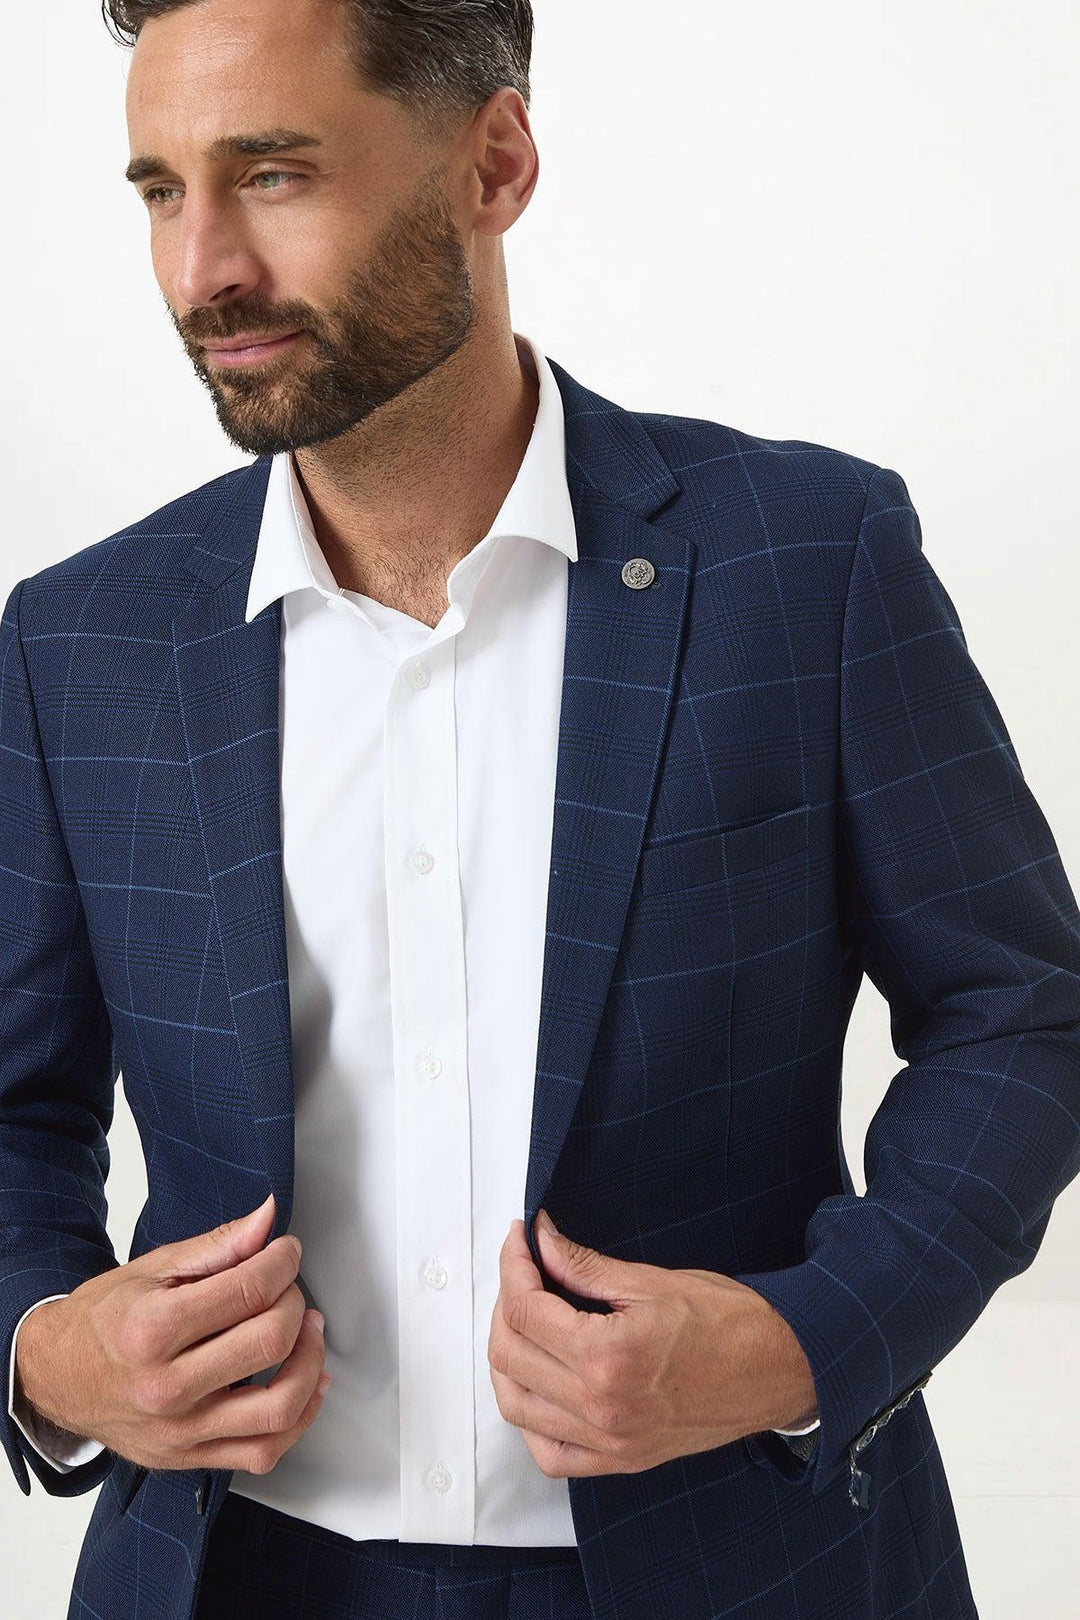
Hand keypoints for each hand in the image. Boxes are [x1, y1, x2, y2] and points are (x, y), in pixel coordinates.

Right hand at [14, 1193, 329, 1474]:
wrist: (56, 1375)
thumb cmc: (103, 1320)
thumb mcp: (153, 1269)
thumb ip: (218, 1246)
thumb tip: (267, 1220)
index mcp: (153, 1329)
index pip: (248, 1291)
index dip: (282, 1263)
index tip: (286, 1252)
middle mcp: (165, 1387)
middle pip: (268, 1342)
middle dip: (295, 1303)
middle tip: (289, 1288)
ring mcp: (179, 1430)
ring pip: (279, 1407)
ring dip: (310, 1362)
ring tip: (308, 1333)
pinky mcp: (188, 1458)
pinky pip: (264, 1451)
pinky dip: (300, 1417)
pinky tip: (304, 1383)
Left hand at [487, 1211, 816, 1477]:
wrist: (780, 1368)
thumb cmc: (730, 1322)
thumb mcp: (652, 1281)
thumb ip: (584, 1265)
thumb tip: (541, 1240)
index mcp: (609, 1357)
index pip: (526, 1310)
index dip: (513, 1265)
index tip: (521, 1238)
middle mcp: (601, 1407)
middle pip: (510, 1354)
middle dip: (505, 1302)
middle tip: (524, 1269)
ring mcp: (608, 1442)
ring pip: (516, 1406)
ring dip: (507, 1356)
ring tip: (523, 1318)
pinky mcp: (619, 1460)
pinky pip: (550, 1453)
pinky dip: (530, 1418)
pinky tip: (538, 1382)